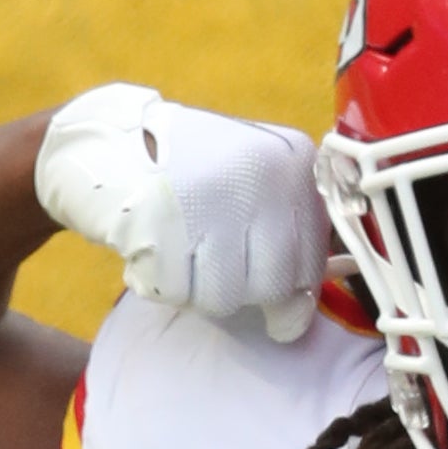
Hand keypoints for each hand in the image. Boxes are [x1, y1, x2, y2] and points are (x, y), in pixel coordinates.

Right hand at [34, 83, 326, 341]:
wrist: (100, 138)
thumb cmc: (190, 174)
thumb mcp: (254, 182)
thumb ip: (295, 227)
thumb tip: (347, 274)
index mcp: (292, 161)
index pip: (313, 262)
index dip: (294, 295)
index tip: (282, 310)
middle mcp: (260, 172)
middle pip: (272, 286)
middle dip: (240, 294)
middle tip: (210, 272)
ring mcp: (211, 193)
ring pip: (225, 297)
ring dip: (196, 292)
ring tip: (177, 255)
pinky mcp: (158, 218)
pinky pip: (175, 292)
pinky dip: (158, 285)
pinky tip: (148, 251)